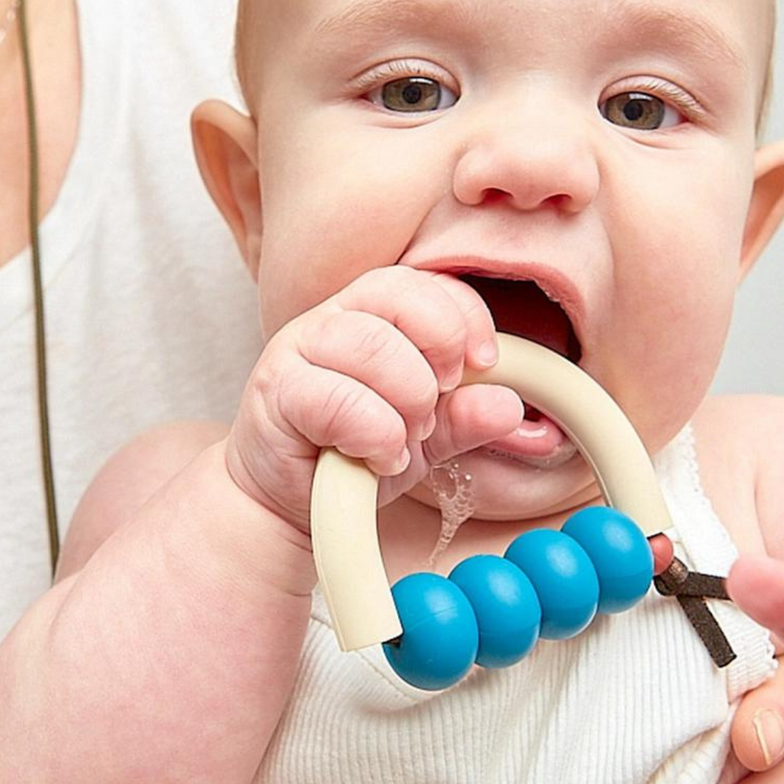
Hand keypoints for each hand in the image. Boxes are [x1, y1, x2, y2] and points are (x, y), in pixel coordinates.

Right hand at [225, 267, 522, 529]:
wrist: (288, 500)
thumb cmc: (354, 453)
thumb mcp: (425, 436)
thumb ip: (463, 417)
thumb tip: (509, 406)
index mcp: (374, 311)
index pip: (428, 283)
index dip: (466, 318)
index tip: (483, 364)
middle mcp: (334, 316)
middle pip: (402, 300)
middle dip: (438, 359)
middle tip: (433, 410)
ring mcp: (298, 347)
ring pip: (374, 347)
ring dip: (406, 405)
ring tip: (402, 442)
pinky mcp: (274, 389)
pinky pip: (339, 399)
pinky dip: (374, 436)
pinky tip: (375, 457)